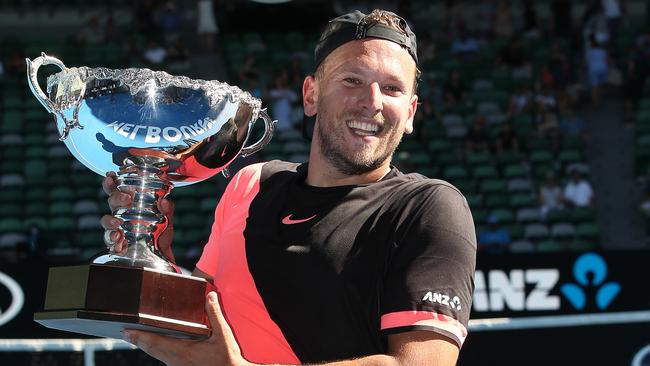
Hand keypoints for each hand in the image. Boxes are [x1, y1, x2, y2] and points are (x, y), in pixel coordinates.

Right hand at [100, 171, 174, 261]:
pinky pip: (109, 240)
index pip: (118, 190)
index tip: (110, 176)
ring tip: (116, 223)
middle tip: (126, 198)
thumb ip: (167, 210)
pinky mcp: (117, 243)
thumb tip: (165, 201)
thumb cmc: (160, 233)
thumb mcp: (166, 219)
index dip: (112, 182)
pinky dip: (112, 238)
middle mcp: (121, 215)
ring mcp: (118, 228)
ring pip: (106, 221)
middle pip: (112, 202)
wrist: (161, 254)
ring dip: (109, 220)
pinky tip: (117, 238)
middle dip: (116, 198)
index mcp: (131, 204)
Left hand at [123, 291, 251, 365]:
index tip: (127, 331)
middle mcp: (176, 360)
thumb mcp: (223, 335)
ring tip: (137, 337)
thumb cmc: (227, 359)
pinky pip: (164, 358)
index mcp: (183, 350)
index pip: (155, 342)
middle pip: (151, 350)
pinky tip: (158, 346)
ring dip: (146, 346)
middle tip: (126, 333)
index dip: (139, 336)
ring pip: (157, 355)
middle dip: (138, 341)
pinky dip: (157, 351)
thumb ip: (215, 314)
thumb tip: (209, 296)